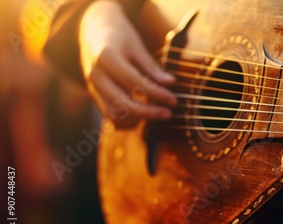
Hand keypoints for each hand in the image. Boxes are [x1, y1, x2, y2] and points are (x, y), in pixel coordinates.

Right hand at [79, 0, 176, 125]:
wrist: (94, 31)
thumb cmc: (119, 36)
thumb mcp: (137, 45)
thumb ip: (151, 66)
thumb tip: (171, 83)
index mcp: (106, 57)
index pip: (133, 82)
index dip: (156, 93)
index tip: (174, 100)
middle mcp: (96, 75)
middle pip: (122, 104)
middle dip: (148, 112)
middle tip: (169, 113)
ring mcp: (92, 88)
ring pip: (114, 115)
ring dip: (137, 119)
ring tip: (156, 112)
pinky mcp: (95, 96)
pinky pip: (110, 115)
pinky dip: (128, 119)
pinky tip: (144, 113)